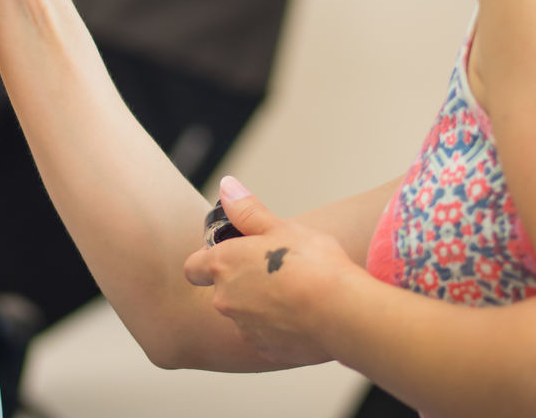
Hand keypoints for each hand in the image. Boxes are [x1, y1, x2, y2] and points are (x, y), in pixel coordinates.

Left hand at [184, 177, 351, 366]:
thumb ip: (247, 210)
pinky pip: (265, 336)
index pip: (194, 267)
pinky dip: (278, 328)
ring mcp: (244, 327)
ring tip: (295, 294)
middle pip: (222, 291)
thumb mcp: (280, 226)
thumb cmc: (312, 263)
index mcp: (223, 264)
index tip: (232, 256)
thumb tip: (226, 187)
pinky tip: (303, 317)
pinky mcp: (265, 349)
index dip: (208, 262)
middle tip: (276, 271)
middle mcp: (225, 299)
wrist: (341, 312)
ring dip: (260, 306)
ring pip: (244, 315)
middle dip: (242, 283)